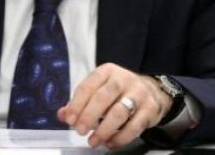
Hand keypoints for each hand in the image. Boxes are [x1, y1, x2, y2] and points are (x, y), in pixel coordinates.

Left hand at [57, 63, 172, 148]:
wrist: (152, 91)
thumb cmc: (119, 92)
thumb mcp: (98, 90)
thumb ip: (79, 102)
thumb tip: (63, 114)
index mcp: (106, 71)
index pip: (88, 86)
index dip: (77, 104)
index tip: (70, 120)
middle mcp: (123, 79)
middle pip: (103, 97)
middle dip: (89, 115)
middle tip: (80, 131)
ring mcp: (139, 93)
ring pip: (119, 112)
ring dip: (104, 130)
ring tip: (93, 141)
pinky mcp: (150, 108)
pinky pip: (135, 126)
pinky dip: (120, 138)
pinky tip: (110, 143)